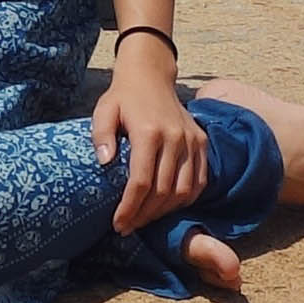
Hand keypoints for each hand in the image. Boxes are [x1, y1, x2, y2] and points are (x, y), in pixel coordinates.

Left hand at [91, 40, 205, 234]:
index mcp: (149, 132)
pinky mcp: (202, 142)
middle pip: (163, 191)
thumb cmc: (123, 97)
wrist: (151, 76)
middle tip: (128, 226)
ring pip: (183, 190)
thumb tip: (105, 163)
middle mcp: (175, 137)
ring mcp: (191, 140)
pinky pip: (199, 181)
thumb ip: (101, 136)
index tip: (118, 224)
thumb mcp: (104, 111)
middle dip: (144, 215)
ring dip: (164, 211)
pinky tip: (168, 206)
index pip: (141, 181)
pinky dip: (185, 199)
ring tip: (145, 218)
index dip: (130, 208)